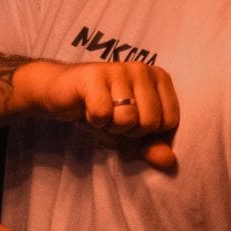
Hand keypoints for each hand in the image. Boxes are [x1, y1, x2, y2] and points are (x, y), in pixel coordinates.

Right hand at [17, 59, 178, 170]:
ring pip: (127, 120)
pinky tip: (87, 109)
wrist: (60, 92)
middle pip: (150, 122)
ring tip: (100, 113)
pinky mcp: (93, 75)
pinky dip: (94, 121)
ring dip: (109, 126)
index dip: (147, 132)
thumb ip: (151, 146)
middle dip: (128, 131)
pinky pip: (103, 114)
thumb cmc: (100, 109)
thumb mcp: (130, 132)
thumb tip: (169, 162)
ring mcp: (118, 69)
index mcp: (159, 78)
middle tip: (112, 117)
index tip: (131, 120)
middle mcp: (142, 69)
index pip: (169, 122)